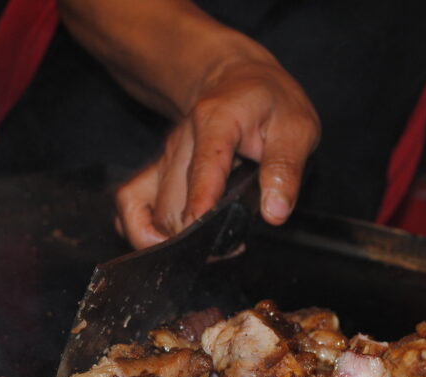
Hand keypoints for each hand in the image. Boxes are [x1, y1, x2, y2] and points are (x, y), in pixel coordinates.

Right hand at [114, 60, 319, 249]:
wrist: (237, 82)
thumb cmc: (268, 104)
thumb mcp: (297, 127)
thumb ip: (285, 169)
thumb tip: (275, 212)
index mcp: (216, 123)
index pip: (203, 168)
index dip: (201, 203)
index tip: (202, 228)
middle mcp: (179, 143)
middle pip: (173, 205)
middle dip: (198, 237)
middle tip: (232, 244)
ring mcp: (161, 160)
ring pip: (149, 214)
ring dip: (175, 240)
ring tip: (211, 243)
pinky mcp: (152, 173)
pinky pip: (128, 206)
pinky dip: (142, 230)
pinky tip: (173, 238)